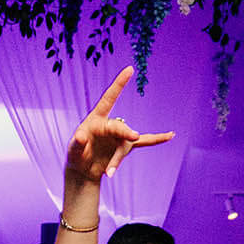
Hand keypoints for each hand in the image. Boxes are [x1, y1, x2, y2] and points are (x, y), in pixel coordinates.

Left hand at [67, 66, 174, 180]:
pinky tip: (171, 135)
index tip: (130, 69)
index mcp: (96, 119)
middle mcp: (110, 125)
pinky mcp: (126, 146)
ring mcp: (119, 136)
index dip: (119, 83)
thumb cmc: (76, 156)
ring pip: (126, 143)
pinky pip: (145, 141)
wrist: (83, 171)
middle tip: (133, 137)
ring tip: (107, 174)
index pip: (109, 98)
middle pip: (120, 127)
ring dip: (117, 159)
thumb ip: (76, 143)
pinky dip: (157, 139)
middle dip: (126, 132)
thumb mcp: (72, 151)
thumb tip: (81, 136)